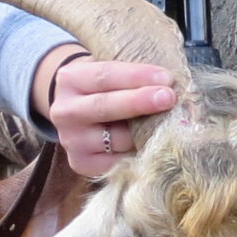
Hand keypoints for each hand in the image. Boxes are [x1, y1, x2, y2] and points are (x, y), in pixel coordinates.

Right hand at [35, 42, 176, 175]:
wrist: (77, 113)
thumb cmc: (105, 88)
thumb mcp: (111, 73)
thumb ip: (134, 76)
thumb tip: (170, 83)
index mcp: (70, 79)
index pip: (105, 75)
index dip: (136, 76)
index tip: (166, 77)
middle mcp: (65, 111)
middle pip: (104, 106)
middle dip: (139, 102)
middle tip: (169, 98)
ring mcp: (71, 140)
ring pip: (116, 138)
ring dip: (146, 132)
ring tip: (171, 125)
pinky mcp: (81, 163)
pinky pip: (118, 161)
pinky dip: (139, 153)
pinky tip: (155, 145)